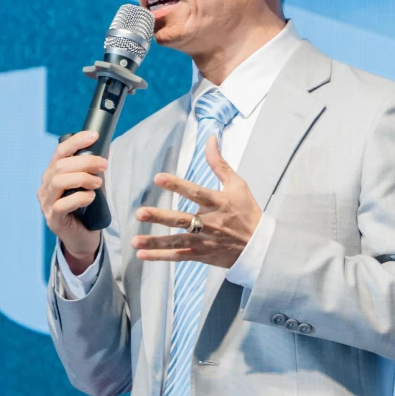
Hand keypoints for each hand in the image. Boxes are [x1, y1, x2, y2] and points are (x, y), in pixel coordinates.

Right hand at [38, 129, 106, 272]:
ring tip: (98, 182)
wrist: (83, 238)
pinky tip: (91, 197)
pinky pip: (62, 205)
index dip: (77, 141)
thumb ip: (94, 168)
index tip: (95, 135)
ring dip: (81, 178)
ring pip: (58, 182)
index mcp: (53, 173)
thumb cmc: (87, 209)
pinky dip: (79, 198)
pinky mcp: (53, 219)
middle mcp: (46, 186)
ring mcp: (46, 203)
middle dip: (85, 161)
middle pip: (60, 165)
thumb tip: (106, 145)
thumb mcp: (92, 185)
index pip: (60, 151)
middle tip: (104, 165)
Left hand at [132, 135, 260, 268]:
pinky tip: (142, 255)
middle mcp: (210, 223)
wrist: (260, 246)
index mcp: (218, 203)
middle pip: (182, 220)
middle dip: (160, 217)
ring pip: (177, 241)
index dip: (177, 185)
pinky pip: (179, 256)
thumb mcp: (238, 185)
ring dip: (155, 242)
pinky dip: (161, 256)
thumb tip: (210, 138)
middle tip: (140, 213)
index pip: (195, 192)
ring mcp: (205, 241)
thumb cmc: (247, 212)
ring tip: (134, 241)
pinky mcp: (202, 255)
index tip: (158, 178)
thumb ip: (219, 163)